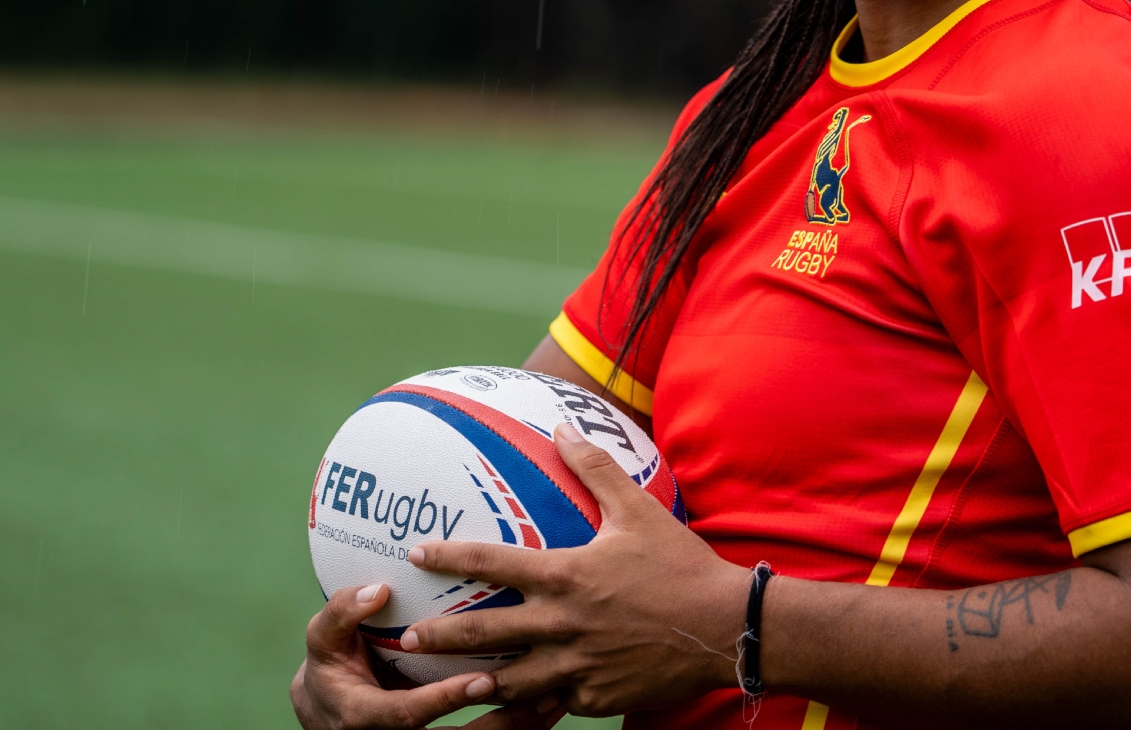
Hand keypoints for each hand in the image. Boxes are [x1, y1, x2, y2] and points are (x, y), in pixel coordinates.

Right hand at [291, 582, 558, 728]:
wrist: (332, 708)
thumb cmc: (332, 663)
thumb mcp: (323, 638)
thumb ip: (343, 613)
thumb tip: (378, 589)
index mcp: (364, 715)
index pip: (409, 715)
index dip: (444, 701)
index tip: (481, 680)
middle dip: (499, 721)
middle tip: (538, 693)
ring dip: (517, 724)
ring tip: (557, 697)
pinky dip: (518, 722)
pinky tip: (553, 699)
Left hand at [397, 423, 752, 719]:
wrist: (724, 627)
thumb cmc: (680, 564)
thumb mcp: (638, 509)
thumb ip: (595, 468)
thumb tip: (564, 427)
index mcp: (567, 575)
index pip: (493, 561)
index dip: (450, 556)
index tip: (416, 554)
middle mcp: (562, 623)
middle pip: (483, 633)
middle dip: (439, 638)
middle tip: (407, 640)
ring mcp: (576, 666)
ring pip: (510, 681)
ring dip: (475, 681)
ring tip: (448, 685)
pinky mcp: (594, 697)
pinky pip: (552, 702)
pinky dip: (531, 702)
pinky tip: (515, 703)